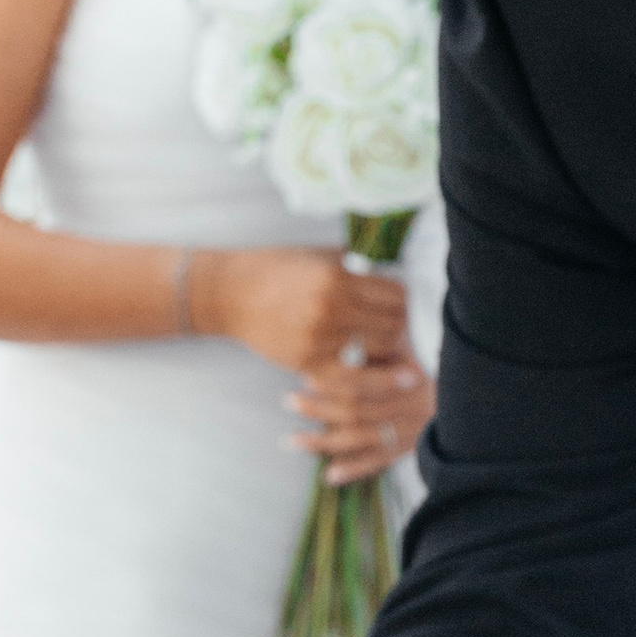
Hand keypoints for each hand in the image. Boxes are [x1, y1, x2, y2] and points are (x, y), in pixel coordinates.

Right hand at [195, 244, 412, 375]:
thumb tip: (393, 276)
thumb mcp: (319, 255)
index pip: (396, 293)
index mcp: (338, 276)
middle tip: (402, 327)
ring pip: (381, 349)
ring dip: (393, 349)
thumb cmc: (275, 269)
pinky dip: (377, 381)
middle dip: (403, 325)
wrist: (229, 293)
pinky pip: (353, 380)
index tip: (404, 304)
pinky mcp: (306, 362)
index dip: (406, 300)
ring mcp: (319, 338)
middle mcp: (332, 307)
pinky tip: (397, 381)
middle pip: (393, 322)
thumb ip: (356, 266)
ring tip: (394, 346)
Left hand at [290, 346, 433, 483]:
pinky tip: (329, 476)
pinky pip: (380, 463)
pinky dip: (355, 470)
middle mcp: (408, 408)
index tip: (308, 374)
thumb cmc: (442, 365)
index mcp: (409, 379)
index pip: (364, 383)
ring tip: (292, 441)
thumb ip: (387, 343)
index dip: (334, 380)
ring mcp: (410, 432)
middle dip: (319, 408)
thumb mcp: (416, 347)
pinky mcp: (413, 449)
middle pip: (356, 411)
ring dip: (323, 443)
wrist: (471, 398)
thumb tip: (349, 334)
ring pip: (361, 440)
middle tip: (290, 401)